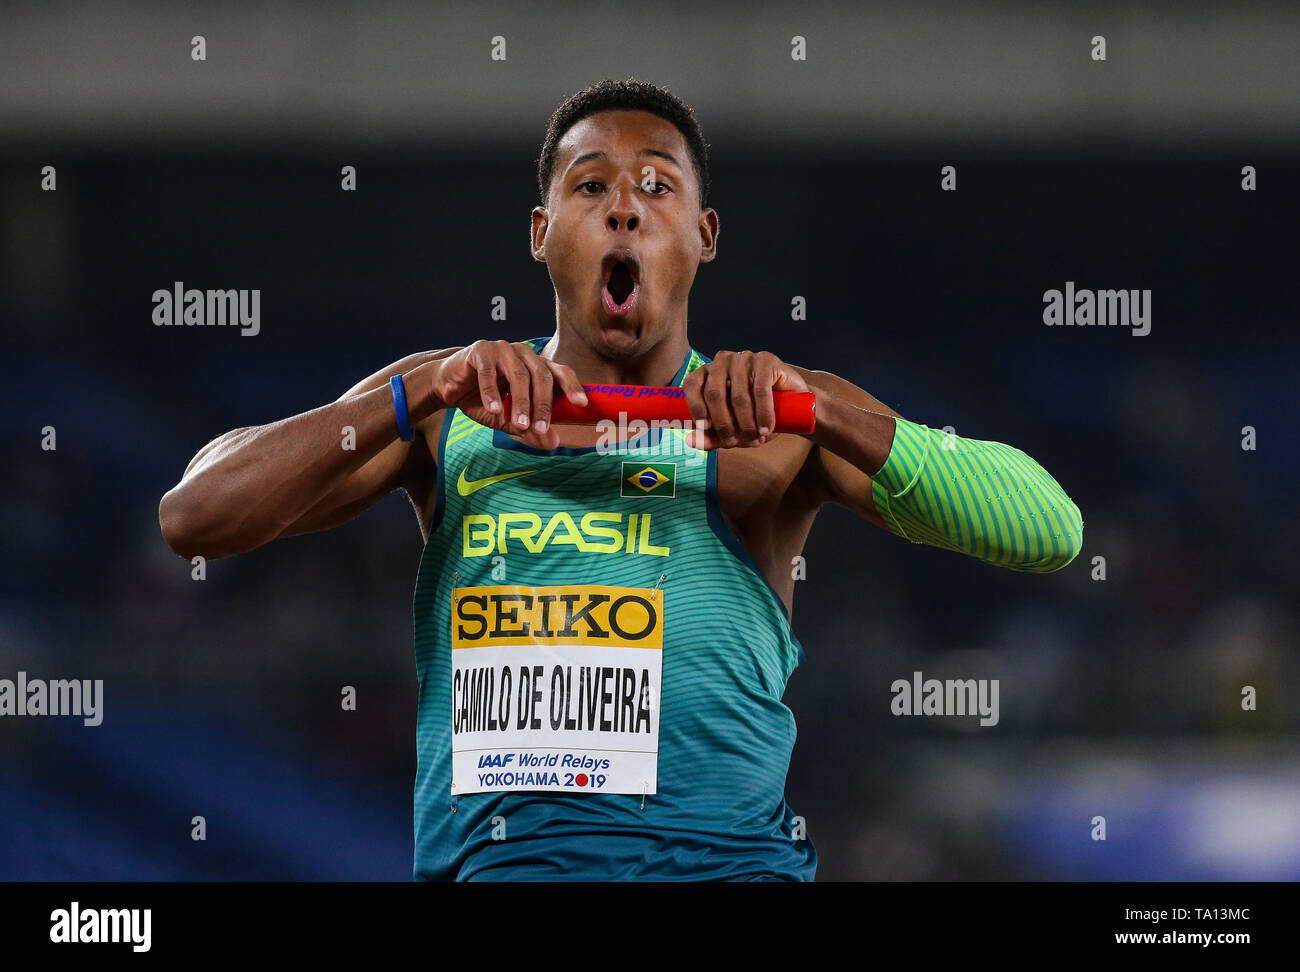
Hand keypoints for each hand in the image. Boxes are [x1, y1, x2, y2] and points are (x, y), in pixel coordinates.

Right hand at [430, 340, 587, 449]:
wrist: (448, 387)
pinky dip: (492, 392)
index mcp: (535, 365)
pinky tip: (493, 409)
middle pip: (541, 375)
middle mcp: (523, 354)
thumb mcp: (506, 419)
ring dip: (520, 401)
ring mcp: (503, 348)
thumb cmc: (482, 400)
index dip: (572, 386)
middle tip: (541, 429)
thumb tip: (553, 443)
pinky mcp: (480, 350)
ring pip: (519, 374)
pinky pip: (489, 371)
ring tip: (519, 424)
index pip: (560, 372)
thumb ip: (528, 430)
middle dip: (543, 405)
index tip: (581, 404)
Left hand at [681, 350, 809, 448]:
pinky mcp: (765, 360)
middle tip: (734, 442)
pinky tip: (766, 428)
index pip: (692, 385)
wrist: (792, 404)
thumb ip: (711, 436)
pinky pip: (760, 390)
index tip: (706, 428)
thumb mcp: (731, 429)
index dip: (696, 407)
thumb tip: (690, 441)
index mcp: (707, 373)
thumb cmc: (755, 415)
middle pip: (715, 394)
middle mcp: (722, 361)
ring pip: (738, 395)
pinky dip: (763, 413)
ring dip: (746, 423)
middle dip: (724, 424)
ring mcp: (744, 358)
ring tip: (755, 439)